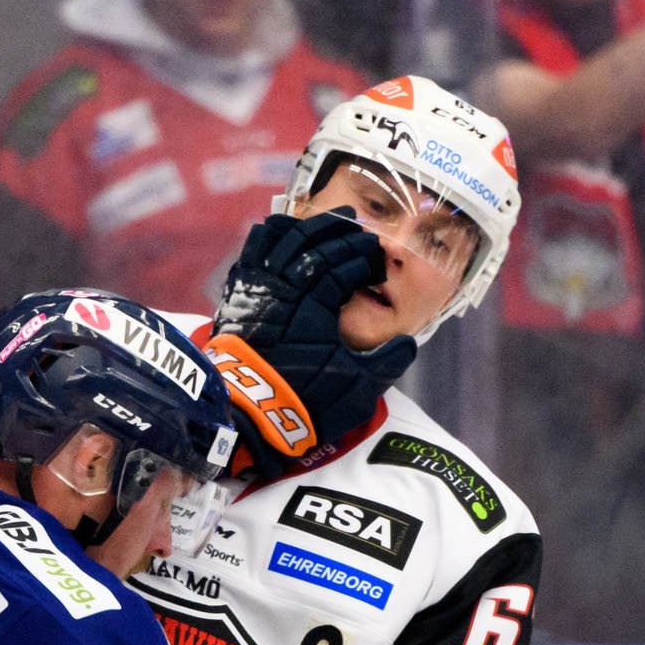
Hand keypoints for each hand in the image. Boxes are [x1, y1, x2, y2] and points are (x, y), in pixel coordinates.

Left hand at [211, 211, 416, 479]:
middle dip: (339, 233)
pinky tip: (275, 231)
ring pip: (278, 241)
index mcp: (315, 305)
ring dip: (304, 228)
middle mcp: (283, 289)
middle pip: (313, 244)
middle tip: (359, 229)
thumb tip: (408, 343)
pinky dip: (265, 238)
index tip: (378, 259)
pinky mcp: (236, 301)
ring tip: (323, 222)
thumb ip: (387, 362)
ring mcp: (256, 291)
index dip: (364, 258)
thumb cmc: (304, 406)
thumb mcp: (358, 389)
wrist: (246, 423)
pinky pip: (250, 256)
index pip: (344, 264)